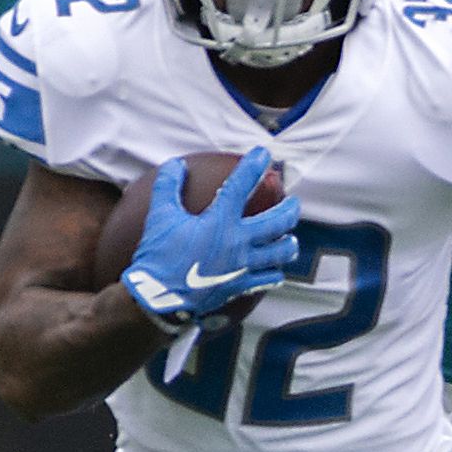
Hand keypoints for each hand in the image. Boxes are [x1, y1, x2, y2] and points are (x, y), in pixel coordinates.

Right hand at [119, 149, 301, 329]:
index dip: (253, 166)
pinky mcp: (241, 286)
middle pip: (278, 221)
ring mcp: (243, 266)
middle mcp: (238, 242)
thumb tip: (177, 165)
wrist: (158, 298)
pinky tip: (274, 270)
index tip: (264, 154)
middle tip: (293, 202)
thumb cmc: (159, 255)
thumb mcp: (161, 216)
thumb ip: (169, 186)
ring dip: (288, 243)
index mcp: (220, 221)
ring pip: (281, 252)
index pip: (241, 186)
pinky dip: (274, 273)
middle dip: (290, 208)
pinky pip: (268, 279)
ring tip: (289, 239)